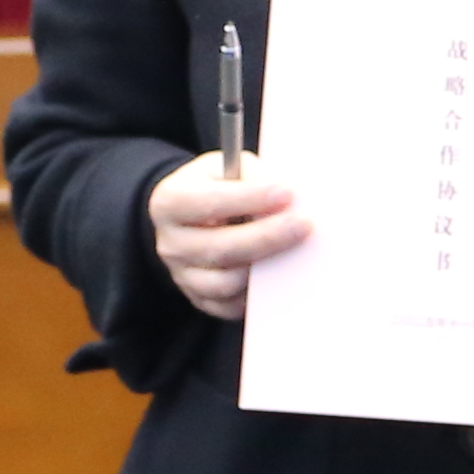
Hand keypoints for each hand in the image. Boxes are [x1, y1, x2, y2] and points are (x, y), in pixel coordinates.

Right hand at [148, 156, 304, 321]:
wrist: (199, 217)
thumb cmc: (221, 186)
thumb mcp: (229, 168)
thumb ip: (251, 178)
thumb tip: (287, 198)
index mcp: (169, 202)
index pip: (207, 202)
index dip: (248, 198)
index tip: (286, 193)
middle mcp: (170, 242)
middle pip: (219, 247)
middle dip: (266, 236)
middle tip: (304, 224)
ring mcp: (182, 275)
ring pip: (225, 282)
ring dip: (265, 268)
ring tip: (297, 251)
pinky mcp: (200, 299)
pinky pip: (231, 305)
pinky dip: (257, 294)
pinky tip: (281, 274)